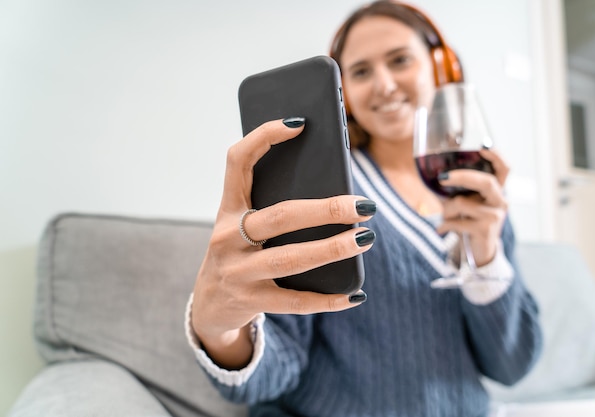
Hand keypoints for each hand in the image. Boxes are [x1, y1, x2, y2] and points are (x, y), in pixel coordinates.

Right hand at [191, 118, 375, 368]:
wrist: (209, 305)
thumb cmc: (239, 253)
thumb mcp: (243, 225)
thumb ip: (273, 207)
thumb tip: (335, 195)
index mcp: (227, 208)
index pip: (238, 161)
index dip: (264, 138)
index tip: (300, 124)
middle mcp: (228, 237)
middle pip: (281, 216)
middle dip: (327, 209)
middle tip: (365, 206)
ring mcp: (237, 271)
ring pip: (291, 258)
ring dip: (333, 249)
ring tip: (366, 239)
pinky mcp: (250, 302)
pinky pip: (295, 301)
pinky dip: (328, 300)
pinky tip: (356, 294)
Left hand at [436, 148, 508, 265]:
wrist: (478, 252)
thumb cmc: (468, 222)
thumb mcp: (464, 203)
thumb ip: (457, 190)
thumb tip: (438, 176)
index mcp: (496, 191)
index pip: (504, 170)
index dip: (496, 157)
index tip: (483, 146)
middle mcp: (500, 202)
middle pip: (485, 181)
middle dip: (462, 176)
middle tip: (442, 177)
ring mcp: (495, 216)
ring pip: (463, 203)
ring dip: (447, 210)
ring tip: (446, 217)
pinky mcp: (485, 230)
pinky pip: (457, 221)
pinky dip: (445, 225)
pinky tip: (441, 230)